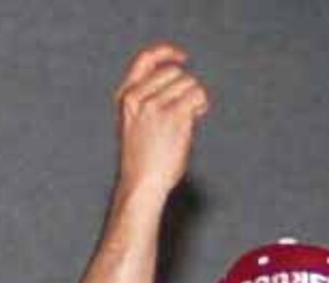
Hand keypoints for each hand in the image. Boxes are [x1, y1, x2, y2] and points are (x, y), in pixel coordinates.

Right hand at [114, 43, 209, 202]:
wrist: (142, 184)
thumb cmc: (143, 163)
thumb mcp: (136, 126)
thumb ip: (151, 105)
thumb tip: (183, 93)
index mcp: (126, 97)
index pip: (145, 60)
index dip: (166, 53)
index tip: (183, 57)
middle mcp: (138, 97)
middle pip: (174, 72)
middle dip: (187, 86)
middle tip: (192, 107)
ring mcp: (155, 106)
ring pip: (189, 83)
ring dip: (196, 97)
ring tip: (193, 115)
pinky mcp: (173, 116)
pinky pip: (196, 95)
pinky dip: (202, 102)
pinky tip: (199, 114)